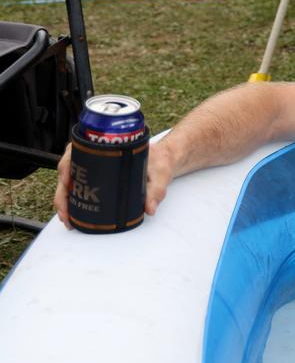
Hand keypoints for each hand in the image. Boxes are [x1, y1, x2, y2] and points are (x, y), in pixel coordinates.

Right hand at [53, 138, 177, 228]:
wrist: (165, 159)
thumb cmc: (160, 159)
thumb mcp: (161, 172)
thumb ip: (157, 189)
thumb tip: (149, 208)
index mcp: (105, 144)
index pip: (75, 151)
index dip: (65, 168)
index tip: (66, 185)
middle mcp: (96, 153)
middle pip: (67, 169)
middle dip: (61, 193)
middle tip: (66, 213)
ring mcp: (94, 165)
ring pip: (68, 179)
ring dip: (63, 198)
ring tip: (67, 218)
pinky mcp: (98, 175)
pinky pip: (77, 184)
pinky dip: (71, 199)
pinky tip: (72, 213)